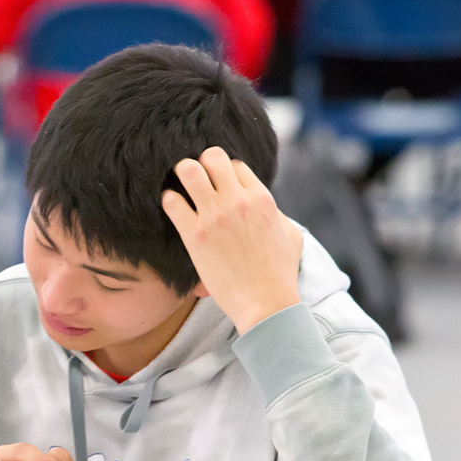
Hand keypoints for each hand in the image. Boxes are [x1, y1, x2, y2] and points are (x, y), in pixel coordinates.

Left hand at [162, 146, 303, 335]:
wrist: (265, 303)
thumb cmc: (280, 273)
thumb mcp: (292, 234)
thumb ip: (277, 214)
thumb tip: (268, 208)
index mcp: (262, 198)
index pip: (236, 164)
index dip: (225, 173)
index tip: (219, 187)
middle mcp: (238, 201)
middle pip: (212, 157)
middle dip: (202, 164)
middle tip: (197, 181)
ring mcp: (215, 216)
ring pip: (188, 170)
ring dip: (182, 176)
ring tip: (181, 189)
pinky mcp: (195, 236)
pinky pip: (172, 201)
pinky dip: (169, 201)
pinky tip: (174, 210)